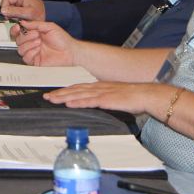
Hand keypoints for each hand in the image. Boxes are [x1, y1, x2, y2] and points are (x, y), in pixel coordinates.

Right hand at [0, 0, 45, 21]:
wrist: (48, 17)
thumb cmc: (41, 14)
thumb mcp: (28, 13)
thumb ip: (15, 11)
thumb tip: (3, 10)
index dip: (4, 7)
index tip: (7, 15)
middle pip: (7, 3)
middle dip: (8, 11)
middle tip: (13, 18)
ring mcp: (20, 3)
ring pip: (9, 8)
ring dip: (11, 15)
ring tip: (17, 19)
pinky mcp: (21, 8)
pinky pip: (13, 11)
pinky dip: (14, 16)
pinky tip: (19, 19)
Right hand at [11, 20, 76, 65]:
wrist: (70, 52)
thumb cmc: (62, 40)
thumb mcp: (50, 27)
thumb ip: (36, 24)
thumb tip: (23, 22)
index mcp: (34, 34)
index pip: (19, 33)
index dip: (15, 30)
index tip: (18, 27)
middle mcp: (32, 44)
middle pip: (18, 41)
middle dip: (25, 37)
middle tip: (36, 35)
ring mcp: (33, 53)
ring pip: (20, 49)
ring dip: (29, 44)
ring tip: (39, 42)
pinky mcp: (35, 62)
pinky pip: (26, 58)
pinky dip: (31, 52)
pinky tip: (38, 50)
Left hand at [43, 80, 170, 116]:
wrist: (146, 95)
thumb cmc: (132, 99)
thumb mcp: (114, 98)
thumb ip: (103, 101)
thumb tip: (94, 106)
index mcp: (99, 87)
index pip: (78, 88)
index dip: (65, 90)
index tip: (53, 94)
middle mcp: (98, 88)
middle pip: (75, 90)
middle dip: (60, 93)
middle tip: (46, 97)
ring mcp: (102, 93)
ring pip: (79, 94)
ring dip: (64, 96)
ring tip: (53, 99)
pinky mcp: (107, 99)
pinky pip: (90, 101)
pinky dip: (79, 102)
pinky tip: (70, 103)